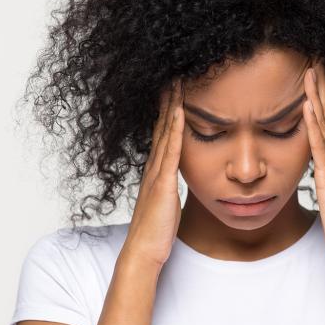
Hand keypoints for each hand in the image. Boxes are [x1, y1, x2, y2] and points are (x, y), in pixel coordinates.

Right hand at [122, 79, 184, 267]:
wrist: (144, 250)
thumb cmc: (156, 230)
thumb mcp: (166, 201)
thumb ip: (168, 186)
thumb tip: (175, 177)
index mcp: (156, 170)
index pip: (163, 133)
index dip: (168, 110)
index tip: (175, 88)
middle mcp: (154, 166)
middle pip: (162, 125)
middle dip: (168, 99)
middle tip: (175, 73)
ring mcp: (157, 173)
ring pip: (165, 132)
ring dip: (171, 106)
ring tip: (177, 82)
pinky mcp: (162, 183)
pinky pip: (170, 151)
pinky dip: (174, 130)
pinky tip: (180, 111)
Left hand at [301, 59, 324, 266]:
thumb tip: (321, 166)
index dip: (321, 97)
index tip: (315, 74)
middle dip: (321, 86)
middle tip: (315, 59)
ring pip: (323, 124)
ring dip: (316, 96)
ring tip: (309, 70)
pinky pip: (319, 147)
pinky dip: (312, 124)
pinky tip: (306, 105)